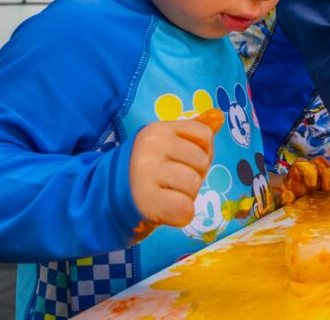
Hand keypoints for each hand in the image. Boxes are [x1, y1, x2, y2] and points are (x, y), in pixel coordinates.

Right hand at [129, 109, 221, 239]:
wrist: (109, 198)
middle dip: (194, 175)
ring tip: (167, 193)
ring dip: (186, 195)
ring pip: (193, 185)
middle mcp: (151, 147)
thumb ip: (194, 131)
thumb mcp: (167, 144)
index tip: (184, 160)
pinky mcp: (146, 201)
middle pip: (201, 162)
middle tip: (172, 181)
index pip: (204, 135)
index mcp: (158, 129)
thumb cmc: (149, 169)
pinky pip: (185, 209)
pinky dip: (182, 214)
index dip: (202, 151)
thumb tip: (220, 116)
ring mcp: (146, 173)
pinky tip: (167, 209)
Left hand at [271, 157, 329, 205]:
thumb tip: (288, 195)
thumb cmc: (285, 200)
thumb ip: (282, 199)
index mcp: (296, 169)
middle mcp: (311, 168)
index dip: (307, 171)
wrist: (293, 202)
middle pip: (320, 162)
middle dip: (325, 174)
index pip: (302, 163)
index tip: (310, 185)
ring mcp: (322, 174)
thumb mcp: (280, 201)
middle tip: (326, 189)